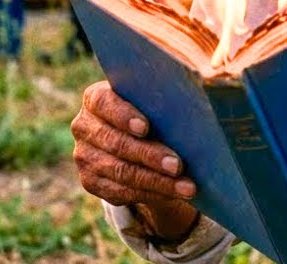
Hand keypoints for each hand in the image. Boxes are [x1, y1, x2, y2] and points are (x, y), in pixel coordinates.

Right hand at [72, 81, 199, 240]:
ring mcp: (84, 156)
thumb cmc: (150, 112)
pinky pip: (120, 192)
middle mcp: (84, 126)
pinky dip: (150, 194)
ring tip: (186, 187)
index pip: (104, 103)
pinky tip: (173, 195)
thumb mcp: (154, 100)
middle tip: (178, 165)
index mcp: (95, 98)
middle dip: (149, 155)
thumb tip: (202, 90)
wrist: (132, 139)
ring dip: (156, 181)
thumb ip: (166, 97)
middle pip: (116, 143)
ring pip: (121, 172)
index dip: (124, 115)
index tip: (147, 127)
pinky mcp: (90, 181)